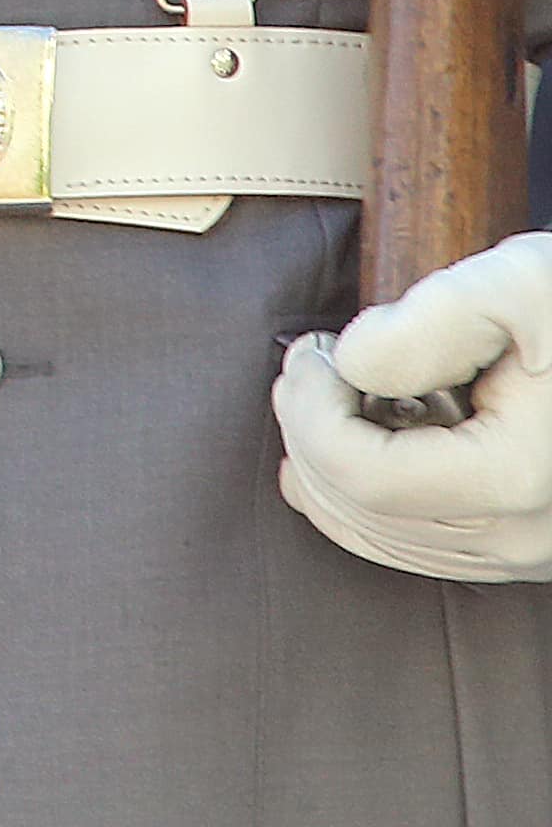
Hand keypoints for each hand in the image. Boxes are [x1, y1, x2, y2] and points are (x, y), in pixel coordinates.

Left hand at [274, 230, 551, 582]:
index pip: (361, 476)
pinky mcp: (527, 547)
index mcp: (517, 479)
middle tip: (314, 362)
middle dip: (310, 429)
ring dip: (332, 464)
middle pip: (361, 510)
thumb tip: (354, 364)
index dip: (308, 410)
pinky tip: (361, 441)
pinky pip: (418, 545)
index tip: (313, 349)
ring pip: (382, 537)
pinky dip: (367, 497)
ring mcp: (529, 551)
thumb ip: (426, 323)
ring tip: (339, 393)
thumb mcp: (517, 285)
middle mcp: (526, 536)